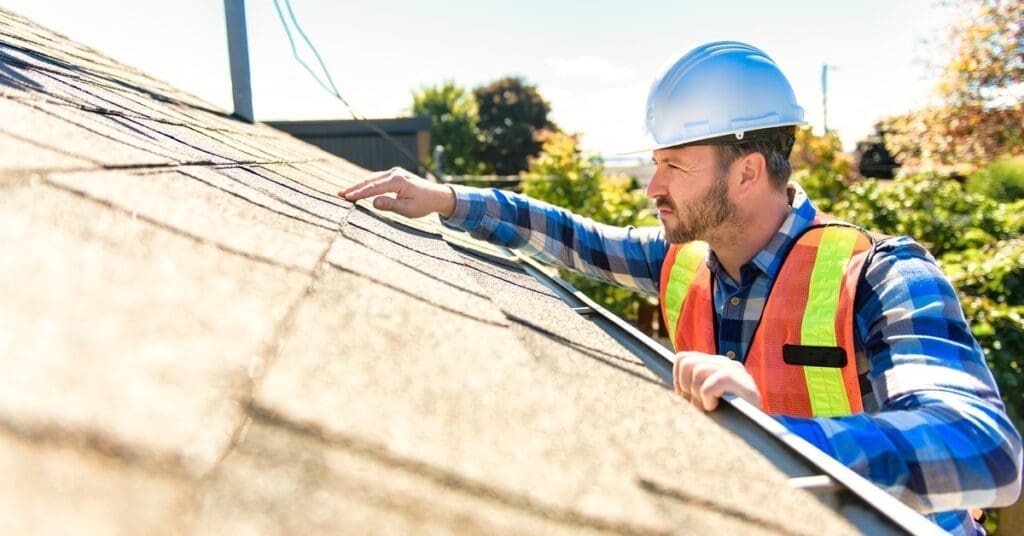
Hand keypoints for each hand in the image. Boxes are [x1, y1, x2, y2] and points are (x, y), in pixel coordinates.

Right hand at [339, 167, 455, 218]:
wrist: (436, 195)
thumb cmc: (423, 204)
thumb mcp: (408, 209)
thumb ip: (390, 205)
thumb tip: (373, 202)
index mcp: (398, 181)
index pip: (374, 188)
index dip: (359, 193)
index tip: (347, 198)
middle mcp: (395, 173)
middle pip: (370, 180)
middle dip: (354, 187)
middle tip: (339, 194)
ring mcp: (395, 172)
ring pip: (372, 178)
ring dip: (358, 185)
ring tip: (344, 192)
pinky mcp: (394, 174)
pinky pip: (377, 179)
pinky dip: (366, 184)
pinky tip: (357, 189)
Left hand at [673, 351, 761, 411]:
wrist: (756, 434)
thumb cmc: (725, 419)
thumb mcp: (703, 400)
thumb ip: (690, 388)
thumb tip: (674, 389)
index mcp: (714, 364)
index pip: (683, 358)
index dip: (678, 380)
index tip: (686, 397)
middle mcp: (724, 362)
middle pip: (686, 363)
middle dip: (686, 388)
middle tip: (699, 404)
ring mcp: (735, 369)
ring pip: (697, 372)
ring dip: (698, 395)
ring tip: (709, 407)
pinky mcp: (742, 381)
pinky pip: (710, 385)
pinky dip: (708, 399)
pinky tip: (716, 407)